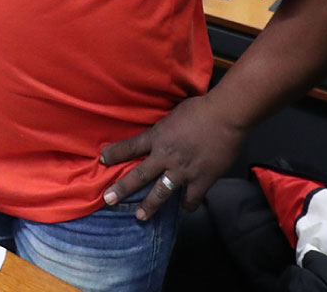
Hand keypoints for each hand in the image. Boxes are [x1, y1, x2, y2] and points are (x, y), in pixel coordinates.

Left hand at [100, 94, 246, 219]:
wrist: (225, 117)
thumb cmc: (199, 109)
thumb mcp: (172, 114)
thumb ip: (164, 128)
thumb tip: (161, 131)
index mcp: (157, 137)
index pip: (130, 147)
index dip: (114, 153)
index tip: (102, 159)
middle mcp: (166, 156)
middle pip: (139, 175)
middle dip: (122, 189)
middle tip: (108, 200)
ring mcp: (183, 171)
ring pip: (162, 192)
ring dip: (150, 206)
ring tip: (141, 216)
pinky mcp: (202, 180)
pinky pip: (192, 199)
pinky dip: (187, 205)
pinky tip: (184, 207)